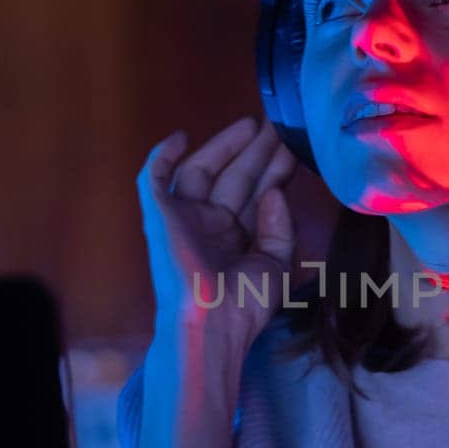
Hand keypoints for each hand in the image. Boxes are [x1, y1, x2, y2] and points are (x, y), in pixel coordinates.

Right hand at [137, 116, 297, 355]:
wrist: (213, 322)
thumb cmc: (244, 304)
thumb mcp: (276, 264)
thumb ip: (279, 226)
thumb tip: (274, 191)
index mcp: (235, 238)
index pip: (256, 193)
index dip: (274, 170)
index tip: (295, 148)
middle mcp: (209, 223)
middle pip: (233, 177)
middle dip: (256, 152)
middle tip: (279, 127)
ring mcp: (184, 218)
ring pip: (202, 170)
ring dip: (225, 146)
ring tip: (253, 124)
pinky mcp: (160, 215)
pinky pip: (153, 179)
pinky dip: (162, 156)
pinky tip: (180, 137)